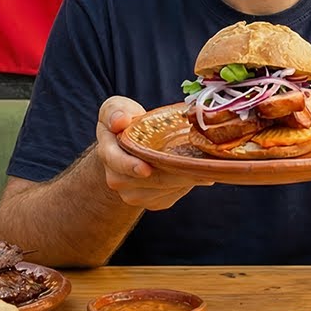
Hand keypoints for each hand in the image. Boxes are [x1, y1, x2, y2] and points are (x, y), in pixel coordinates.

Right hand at [95, 96, 210, 210]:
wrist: (129, 147)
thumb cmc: (124, 123)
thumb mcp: (116, 108)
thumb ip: (115, 111)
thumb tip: (120, 121)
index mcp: (108, 153)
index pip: (117, 162)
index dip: (131, 166)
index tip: (146, 169)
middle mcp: (117, 178)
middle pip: (149, 179)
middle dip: (174, 171)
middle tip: (198, 162)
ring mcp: (133, 194)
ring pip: (164, 189)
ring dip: (184, 177)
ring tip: (202, 164)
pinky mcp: (151, 202)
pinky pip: (172, 195)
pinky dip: (186, 184)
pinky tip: (195, 172)